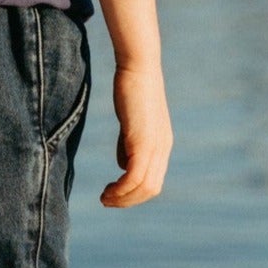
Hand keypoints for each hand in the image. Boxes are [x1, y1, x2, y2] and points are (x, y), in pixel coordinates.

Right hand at [101, 62, 171, 207]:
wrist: (138, 67)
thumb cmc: (131, 88)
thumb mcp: (131, 121)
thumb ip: (127, 144)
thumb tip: (122, 166)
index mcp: (161, 144)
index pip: (153, 181)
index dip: (134, 193)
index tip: (114, 194)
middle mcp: (162, 148)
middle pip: (151, 189)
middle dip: (128, 200)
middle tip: (107, 200)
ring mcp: (155, 146)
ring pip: (144, 187)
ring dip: (123, 198)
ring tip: (104, 198)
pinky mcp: (143, 142)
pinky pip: (134, 177)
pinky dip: (121, 189)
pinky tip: (108, 189)